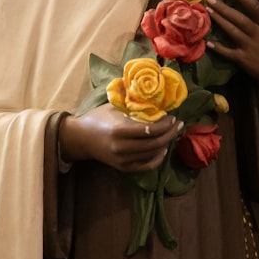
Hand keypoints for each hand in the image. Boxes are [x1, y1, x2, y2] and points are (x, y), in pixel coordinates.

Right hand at [59, 103, 181, 171]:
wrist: (81, 138)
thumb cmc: (97, 118)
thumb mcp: (114, 106)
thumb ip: (132, 102)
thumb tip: (152, 91)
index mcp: (119, 131)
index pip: (150, 130)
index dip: (165, 124)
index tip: (172, 117)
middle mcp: (122, 148)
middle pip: (155, 143)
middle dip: (170, 133)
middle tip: (178, 124)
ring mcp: (123, 160)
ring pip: (152, 154)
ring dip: (166, 144)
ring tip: (172, 133)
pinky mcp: (123, 167)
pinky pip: (146, 166)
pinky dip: (157, 159)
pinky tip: (163, 149)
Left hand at [205, 0, 258, 105]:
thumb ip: (253, 22)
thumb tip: (234, 7)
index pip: (253, 7)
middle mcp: (257, 34)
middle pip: (240, 18)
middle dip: (224, 7)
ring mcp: (250, 47)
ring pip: (233, 31)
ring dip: (220, 21)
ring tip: (208, 12)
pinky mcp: (244, 60)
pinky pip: (229, 53)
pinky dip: (219, 48)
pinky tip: (208, 43)